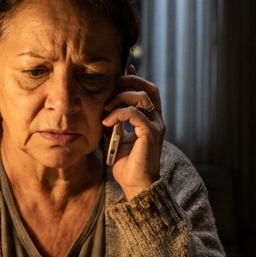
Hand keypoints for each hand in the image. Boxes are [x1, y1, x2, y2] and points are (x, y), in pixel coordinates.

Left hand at [102, 65, 164, 199]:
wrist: (136, 185)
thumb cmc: (125, 164)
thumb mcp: (114, 137)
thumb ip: (112, 121)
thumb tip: (100, 108)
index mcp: (149, 119)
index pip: (146, 91)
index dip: (135, 79)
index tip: (120, 72)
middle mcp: (156, 120)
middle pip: (148, 88)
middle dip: (130, 81)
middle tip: (112, 84)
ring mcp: (155, 126)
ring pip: (142, 98)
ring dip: (121, 98)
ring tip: (106, 107)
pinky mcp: (151, 134)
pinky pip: (135, 114)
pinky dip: (119, 114)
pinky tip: (107, 122)